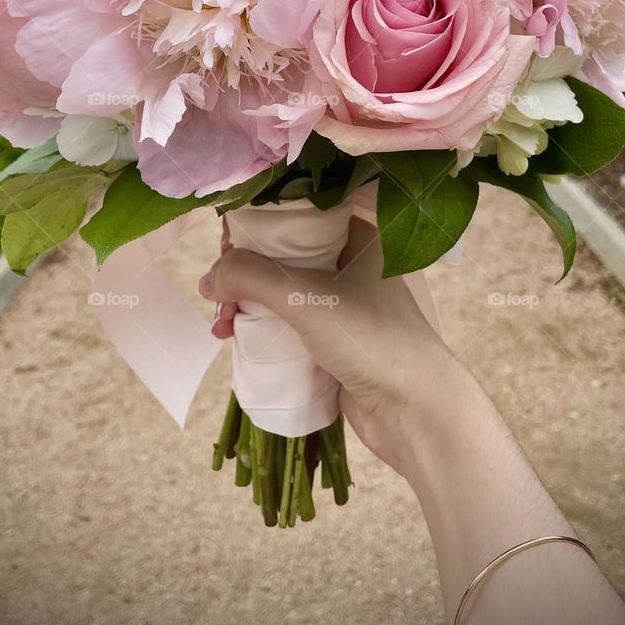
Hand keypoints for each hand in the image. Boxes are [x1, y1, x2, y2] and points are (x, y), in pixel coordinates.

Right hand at [198, 216, 453, 476]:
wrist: (416, 411)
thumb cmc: (372, 338)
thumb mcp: (305, 297)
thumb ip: (251, 277)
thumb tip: (208, 277)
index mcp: (356, 234)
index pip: (295, 213)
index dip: (256, 224)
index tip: (225, 246)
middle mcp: (350, 262)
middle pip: (281, 253)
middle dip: (242, 269)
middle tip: (218, 292)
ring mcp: (342, 302)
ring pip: (280, 290)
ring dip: (245, 301)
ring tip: (223, 324)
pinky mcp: (333, 338)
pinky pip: (286, 322)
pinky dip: (259, 326)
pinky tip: (234, 338)